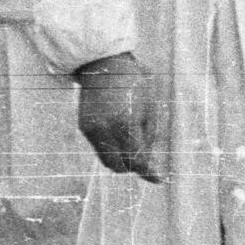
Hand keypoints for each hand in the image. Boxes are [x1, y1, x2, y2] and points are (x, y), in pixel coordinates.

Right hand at [75, 53, 165, 183]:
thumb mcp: (152, 106)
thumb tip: (150, 161)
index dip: (149, 172)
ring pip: (106, 160)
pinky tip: (121, 133)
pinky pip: (99, 148)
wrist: (105, 65)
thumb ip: (150, 136)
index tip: (160, 179)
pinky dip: (111, 148)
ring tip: (134, 142)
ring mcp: (91, 129)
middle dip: (133, 167)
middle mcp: (105, 129)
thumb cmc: (136, 83)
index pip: (137, 159)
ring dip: (121, 159)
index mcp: (125, 123)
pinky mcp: (84, 127)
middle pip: (118, 166)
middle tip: (147, 160)